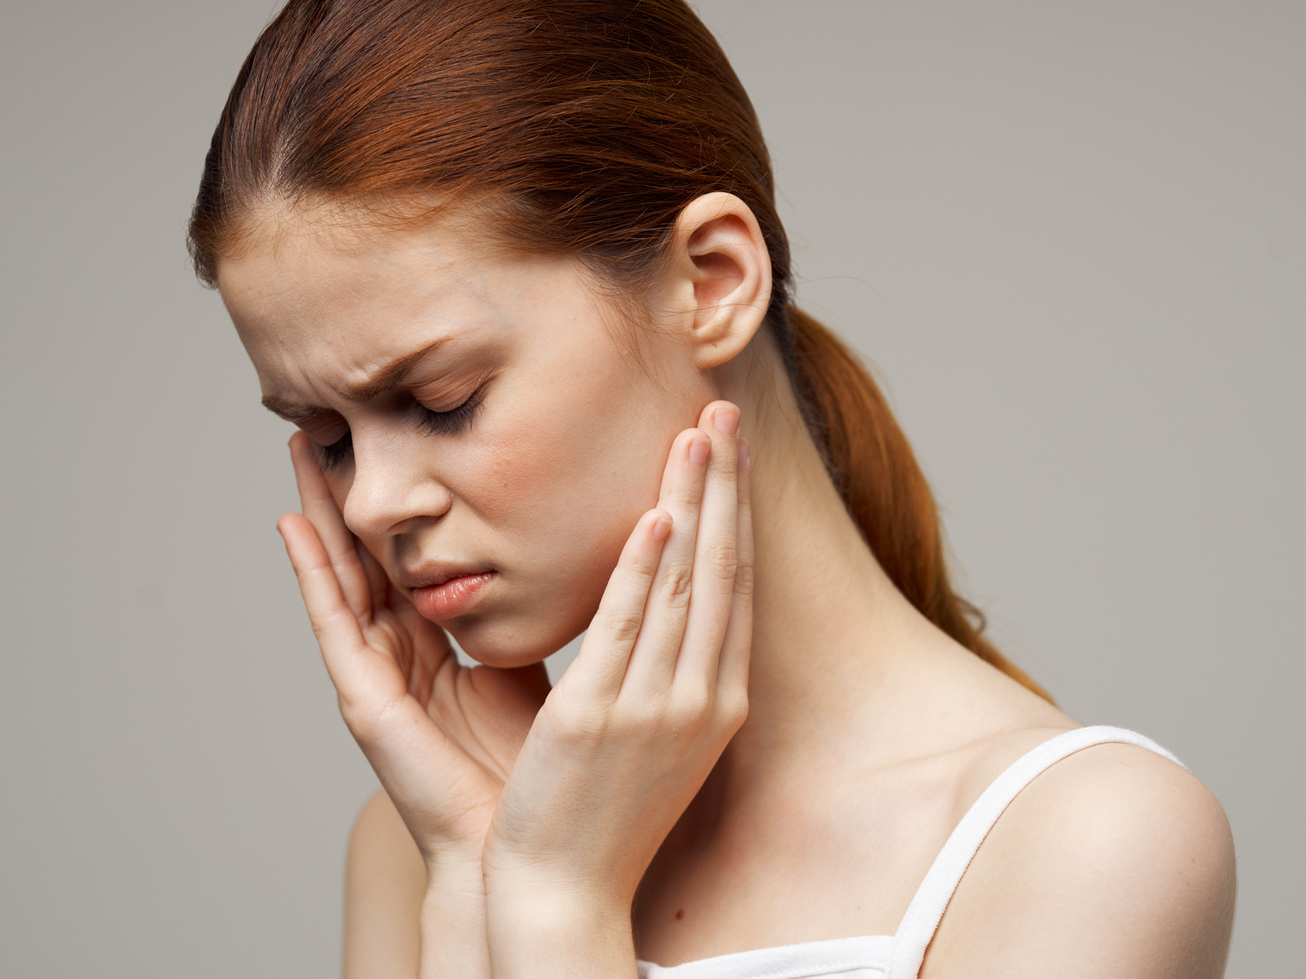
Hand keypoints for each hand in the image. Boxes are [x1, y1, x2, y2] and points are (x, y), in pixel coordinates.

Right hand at [276, 433, 547, 867]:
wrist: (532, 847)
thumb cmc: (539, 767)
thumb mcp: (538, 666)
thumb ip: (537, 613)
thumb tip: (579, 550)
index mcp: (444, 647)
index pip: (416, 556)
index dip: (402, 501)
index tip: (400, 437)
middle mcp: (404, 656)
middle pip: (370, 554)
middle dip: (350, 490)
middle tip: (330, 420)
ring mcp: (379, 676)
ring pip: (343, 574)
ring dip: (318, 512)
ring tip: (299, 447)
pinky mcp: (366, 701)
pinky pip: (333, 624)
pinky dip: (310, 574)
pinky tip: (290, 525)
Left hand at [481, 400, 752, 968]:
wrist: (567, 893)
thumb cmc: (606, 812)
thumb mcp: (657, 735)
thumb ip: (665, 669)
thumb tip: (665, 606)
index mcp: (720, 701)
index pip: (738, 585)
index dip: (736, 511)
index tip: (731, 450)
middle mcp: (702, 699)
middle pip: (724, 570)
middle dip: (727, 485)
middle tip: (725, 410)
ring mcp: (657, 710)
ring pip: (686, 585)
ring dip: (694, 502)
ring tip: (696, 432)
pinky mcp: (599, 720)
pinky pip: (628, 628)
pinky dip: (645, 569)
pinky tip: (654, 516)